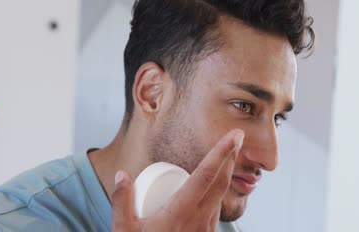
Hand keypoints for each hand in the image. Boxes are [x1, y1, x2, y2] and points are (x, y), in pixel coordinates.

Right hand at [111, 129, 243, 231]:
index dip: (221, 153)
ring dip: (226, 173)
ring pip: (220, 196)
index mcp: (180, 212)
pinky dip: (218, 191)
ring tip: (227, 156)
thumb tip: (123, 174)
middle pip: (220, 182)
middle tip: (236, 137)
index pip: (205, 176)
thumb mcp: (123, 230)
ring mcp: (205, 230)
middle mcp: (199, 220)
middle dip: (230, 156)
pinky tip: (214, 186)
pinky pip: (216, 209)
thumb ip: (121, 200)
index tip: (234, 136)